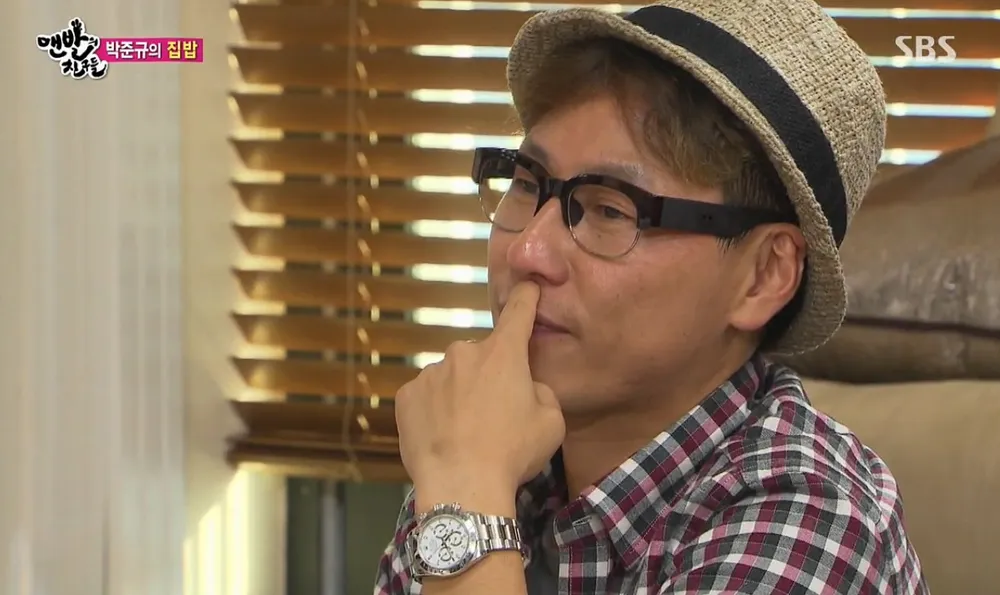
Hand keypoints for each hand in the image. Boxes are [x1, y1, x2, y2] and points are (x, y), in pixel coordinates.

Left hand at [394, 281, 565, 502]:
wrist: (462, 486)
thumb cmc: (512, 453)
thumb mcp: (551, 422)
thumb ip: (541, 391)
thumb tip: (527, 386)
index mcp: (503, 354)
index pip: (519, 312)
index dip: (526, 296)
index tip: (528, 285)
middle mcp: (463, 352)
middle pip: (481, 355)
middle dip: (489, 375)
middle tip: (495, 413)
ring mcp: (431, 373)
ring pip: (451, 377)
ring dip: (459, 394)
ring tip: (466, 433)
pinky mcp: (406, 396)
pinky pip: (425, 396)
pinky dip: (434, 410)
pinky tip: (443, 437)